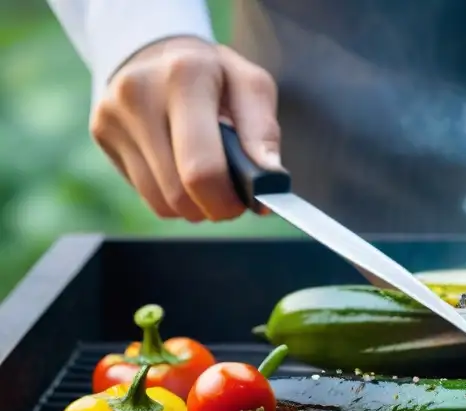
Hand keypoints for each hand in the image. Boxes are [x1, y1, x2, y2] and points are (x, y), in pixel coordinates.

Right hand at [90, 37, 280, 221]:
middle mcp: (139, 93)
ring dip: (192, 206)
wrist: (158, 52)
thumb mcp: (250, 85)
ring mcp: (113, 114)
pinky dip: (170, 196)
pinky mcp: (101, 133)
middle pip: (179, 193)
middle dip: (212, 207)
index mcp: (185, 76)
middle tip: (229, 197)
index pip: (201, 169)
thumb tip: (269, 179)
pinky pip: (145, 194)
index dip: (226, 200)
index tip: (243, 202)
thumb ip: (264, 131)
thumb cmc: (215, 76)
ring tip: (206, 179)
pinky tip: (179, 170)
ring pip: (160, 202)